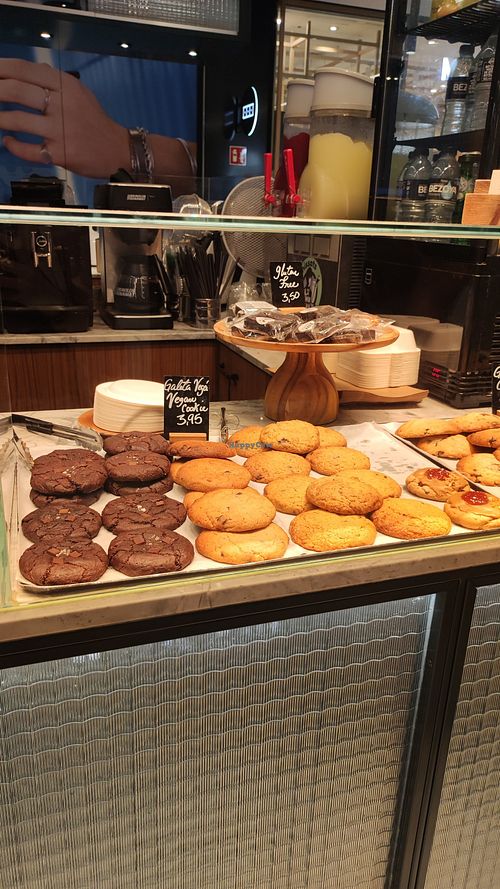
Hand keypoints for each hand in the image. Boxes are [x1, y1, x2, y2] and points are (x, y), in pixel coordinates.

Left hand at [0, 59, 129, 177]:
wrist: (118, 150)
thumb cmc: (95, 122)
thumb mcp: (79, 93)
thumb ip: (54, 81)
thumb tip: (28, 70)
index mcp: (66, 85)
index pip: (26, 70)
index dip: (2, 69)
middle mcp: (63, 105)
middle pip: (18, 91)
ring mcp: (61, 130)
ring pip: (19, 121)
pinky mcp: (60, 153)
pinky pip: (29, 150)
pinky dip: (14, 146)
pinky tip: (8, 142)